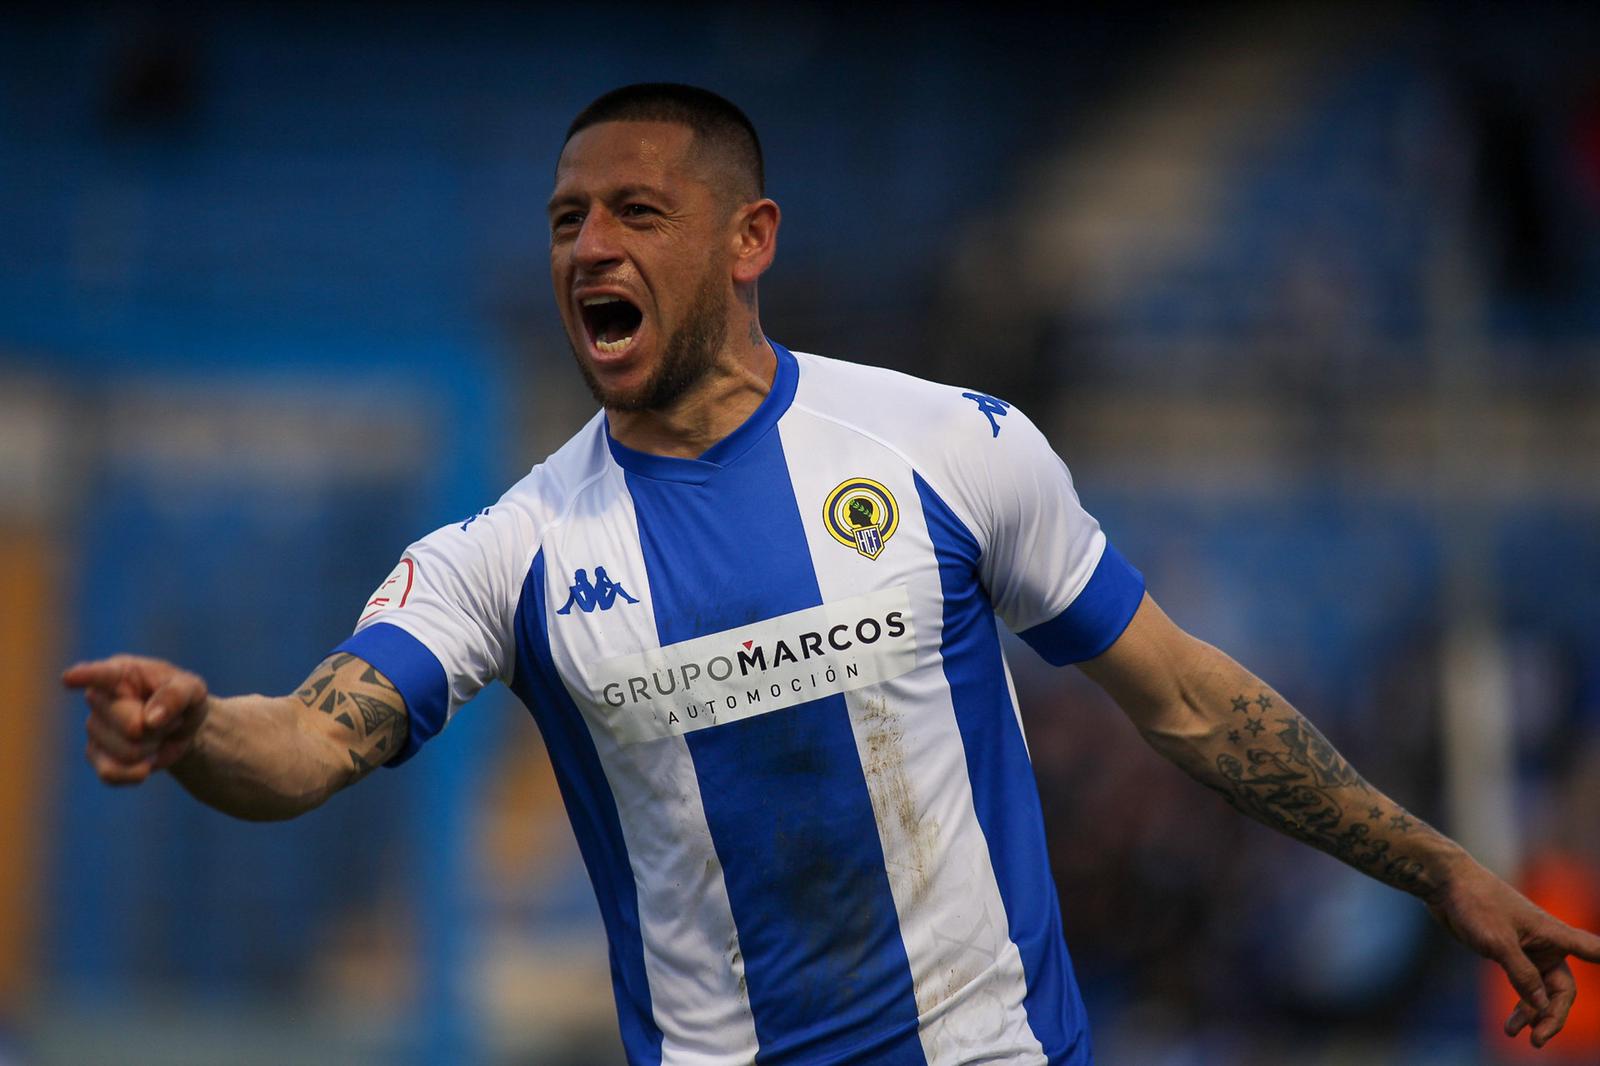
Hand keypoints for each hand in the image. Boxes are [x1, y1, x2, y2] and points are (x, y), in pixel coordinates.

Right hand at [63, 655, 210, 784]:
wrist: (179, 726)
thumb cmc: (182, 698)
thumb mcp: (193, 689)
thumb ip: (176, 696)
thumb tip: (150, 719)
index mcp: (121, 673)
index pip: (102, 674)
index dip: (86, 676)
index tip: (69, 678)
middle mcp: (99, 698)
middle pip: (131, 727)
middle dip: (159, 730)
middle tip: (164, 719)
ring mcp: (94, 728)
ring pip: (127, 753)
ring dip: (152, 748)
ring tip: (155, 734)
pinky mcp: (95, 755)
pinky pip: (111, 774)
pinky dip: (135, 773)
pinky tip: (145, 762)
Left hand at [1426, 855, 1599, 1048]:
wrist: (1445, 884)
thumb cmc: (1476, 903)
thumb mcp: (1498, 942)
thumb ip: (1522, 974)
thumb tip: (1541, 1005)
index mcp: (1553, 934)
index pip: (1591, 950)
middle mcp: (1546, 944)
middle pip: (1562, 989)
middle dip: (1552, 1015)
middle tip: (1537, 1039)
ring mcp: (1528, 950)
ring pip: (1541, 991)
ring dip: (1532, 1014)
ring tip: (1513, 1032)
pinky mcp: (1509, 953)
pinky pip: (1523, 985)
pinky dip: (1521, 1004)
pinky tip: (1512, 1024)